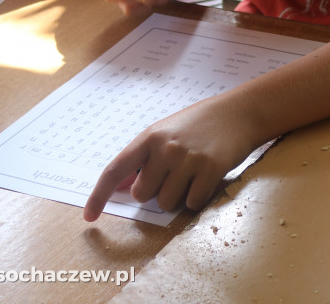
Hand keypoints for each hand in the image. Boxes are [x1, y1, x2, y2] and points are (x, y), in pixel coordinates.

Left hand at [83, 92, 262, 220]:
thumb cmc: (200, 123)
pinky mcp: (211, 170)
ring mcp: (188, 160)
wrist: (240, 112)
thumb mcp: (166, 132)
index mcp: (150, 137)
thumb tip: (119, 189)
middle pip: (142, 195)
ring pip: (167, 203)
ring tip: (192, 173)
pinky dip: (197, 198)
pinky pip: (191, 203)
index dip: (98, 195)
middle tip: (173, 174)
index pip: (115, 170)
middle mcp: (165, 148)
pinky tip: (206, 178)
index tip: (89, 216)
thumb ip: (143, 159)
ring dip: (177, 196)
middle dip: (155, 191)